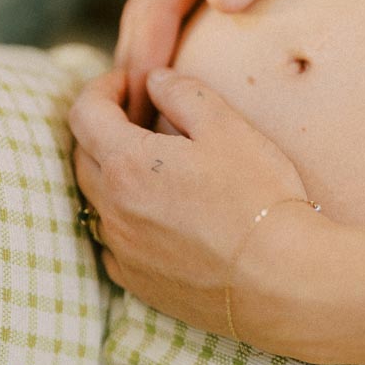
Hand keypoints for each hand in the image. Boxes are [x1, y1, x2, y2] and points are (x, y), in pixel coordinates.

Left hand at [70, 68, 330, 354]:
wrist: (280, 279)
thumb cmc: (258, 197)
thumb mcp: (227, 127)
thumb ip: (184, 93)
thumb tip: (156, 81)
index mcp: (127, 163)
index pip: (84, 113)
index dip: (101, 89)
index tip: (128, 84)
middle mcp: (112, 209)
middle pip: (83, 156)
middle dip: (102, 129)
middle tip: (139, 118)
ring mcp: (122, 250)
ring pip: (95, 201)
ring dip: (111, 175)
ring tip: (151, 167)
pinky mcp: (138, 282)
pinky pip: (113, 243)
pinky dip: (123, 219)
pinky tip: (156, 216)